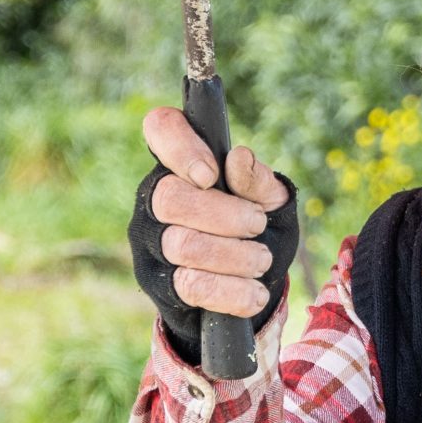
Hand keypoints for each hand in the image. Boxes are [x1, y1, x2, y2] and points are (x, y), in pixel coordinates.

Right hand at [131, 107, 299, 364]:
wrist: (251, 285)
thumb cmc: (258, 228)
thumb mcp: (271, 202)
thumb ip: (258, 181)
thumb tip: (239, 158)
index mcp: (180, 162)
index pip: (162, 128)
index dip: (181, 147)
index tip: (212, 174)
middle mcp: (153, 197)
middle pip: (170, 198)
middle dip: (224, 215)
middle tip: (257, 224)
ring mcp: (150, 242)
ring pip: (182, 245)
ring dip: (234, 255)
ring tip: (261, 260)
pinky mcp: (158, 283)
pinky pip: (189, 286)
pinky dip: (231, 291)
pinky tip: (255, 293)